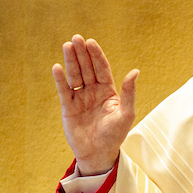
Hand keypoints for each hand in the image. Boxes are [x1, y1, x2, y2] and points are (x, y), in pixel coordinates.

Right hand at [51, 35, 137, 174]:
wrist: (99, 154)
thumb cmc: (115, 135)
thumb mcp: (126, 114)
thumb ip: (129, 93)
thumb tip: (135, 71)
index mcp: (108, 91)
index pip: (101, 69)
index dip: (96, 55)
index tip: (91, 42)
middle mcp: (93, 91)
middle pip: (87, 68)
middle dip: (82, 53)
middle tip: (76, 38)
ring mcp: (80, 98)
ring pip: (75, 76)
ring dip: (71, 61)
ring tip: (67, 46)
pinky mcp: (68, 107)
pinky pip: (64, 91)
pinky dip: (60, 79)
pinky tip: (57, 67)